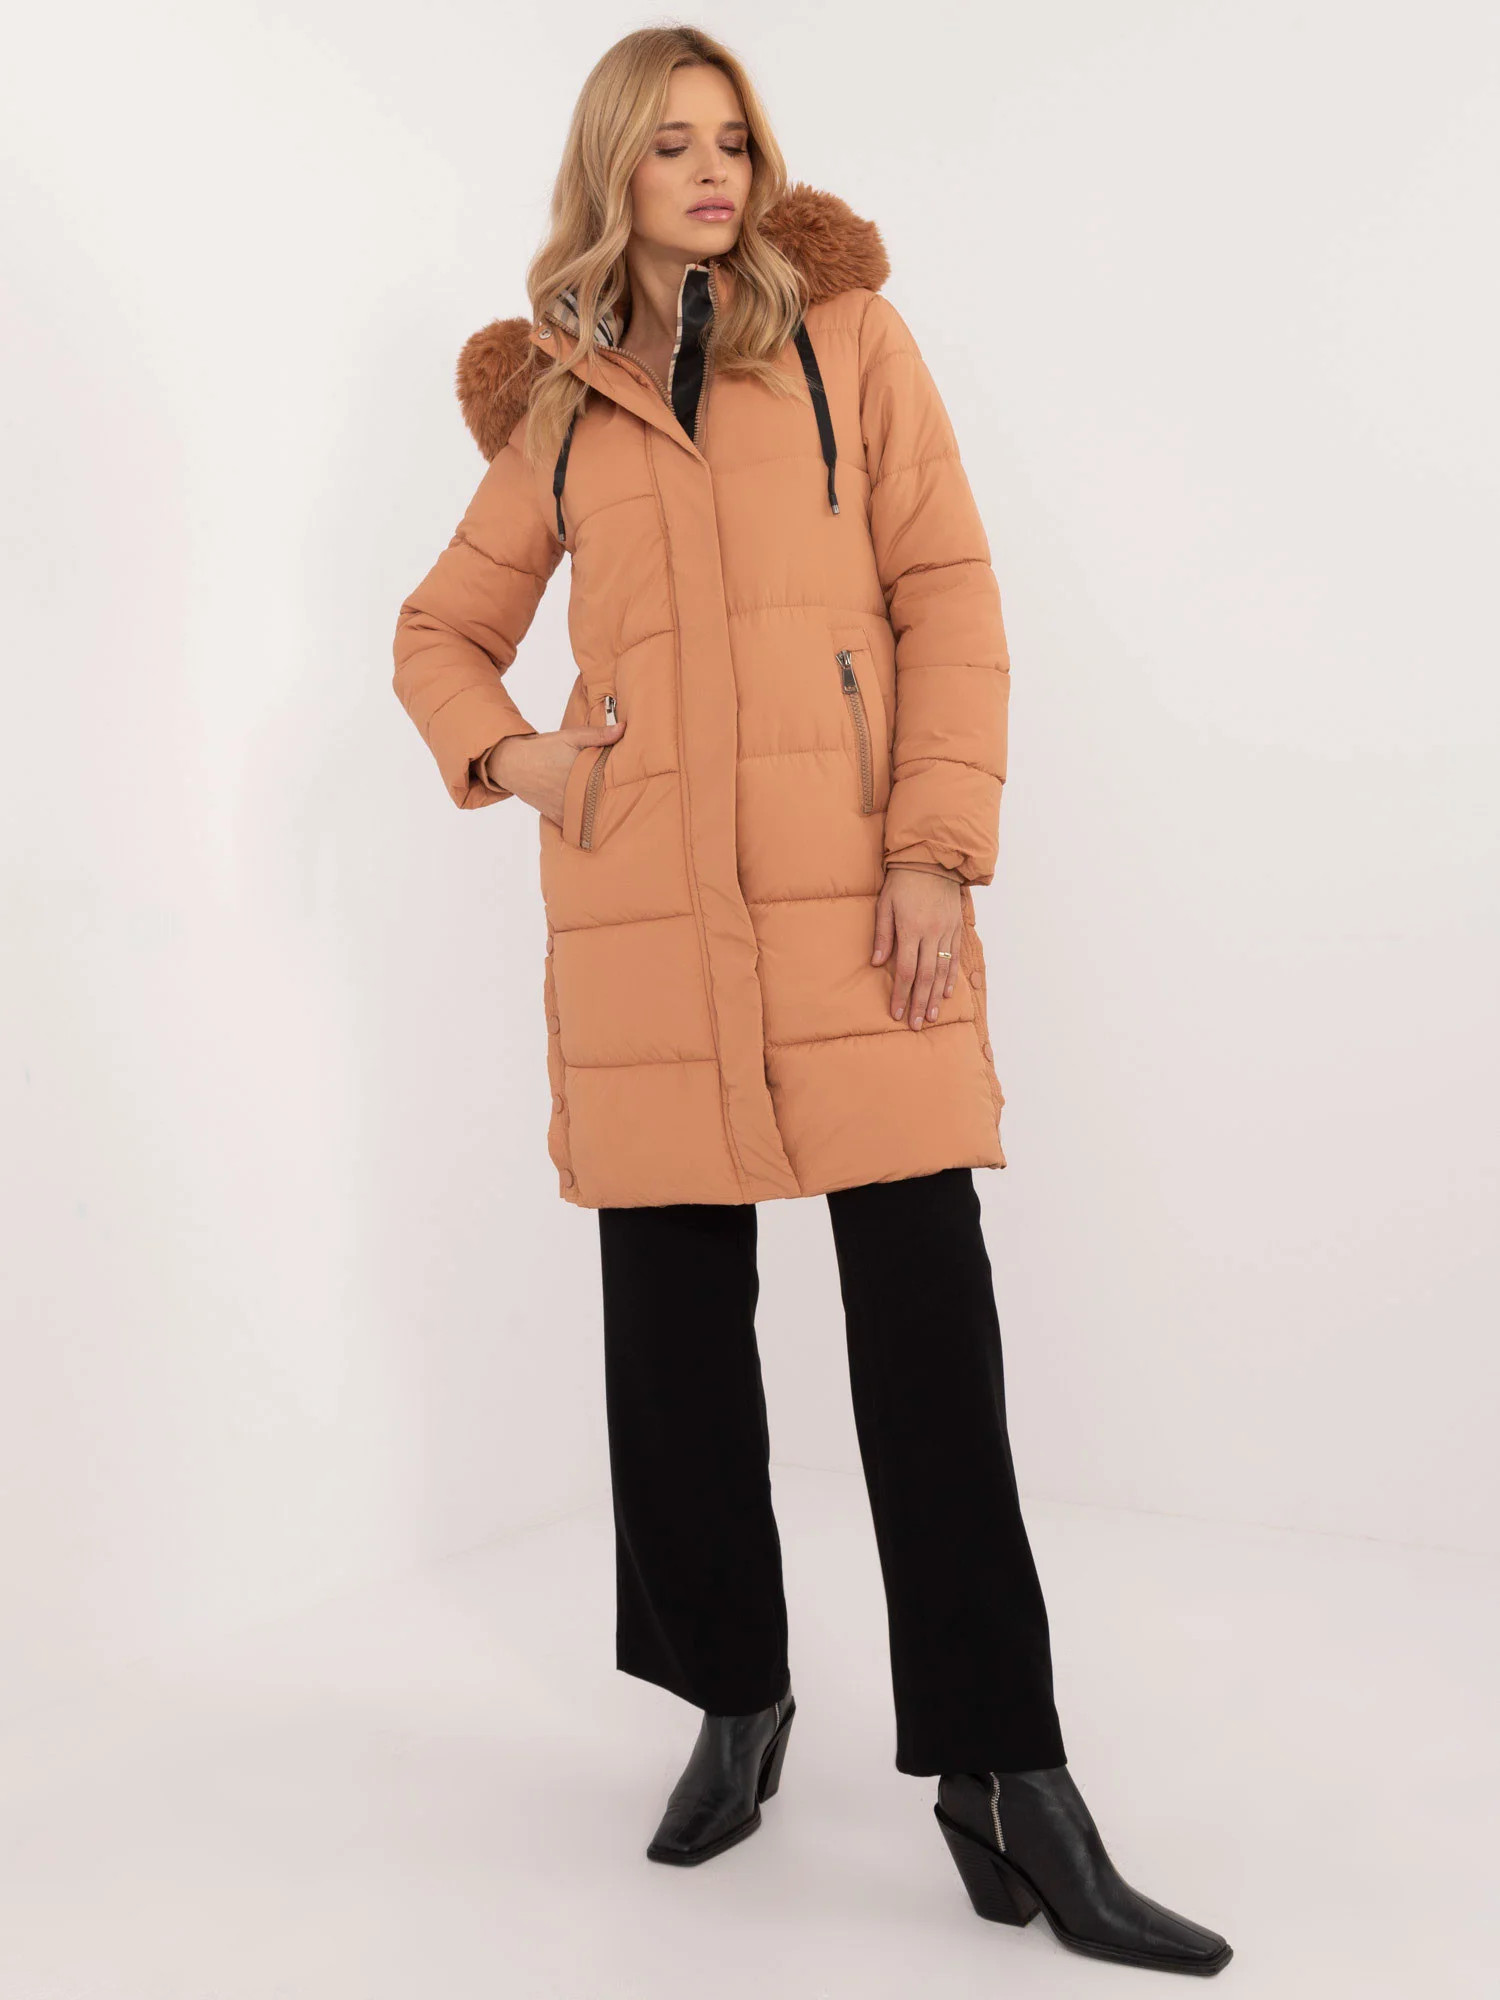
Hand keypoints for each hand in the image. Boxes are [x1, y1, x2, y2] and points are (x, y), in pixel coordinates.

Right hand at [488, 720, 626, 826]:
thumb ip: (598, 735)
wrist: (512, 763)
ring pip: (589, 817)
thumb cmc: (543, 748)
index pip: (610, 787)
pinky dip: (582, 823)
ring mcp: (564, 809)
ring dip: (598, 814)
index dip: (622, 788)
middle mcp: (574, 796)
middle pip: (602, 804)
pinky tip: (591, 819)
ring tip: (609, 810)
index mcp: (582, 776)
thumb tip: (623, 729)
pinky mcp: (555, 816)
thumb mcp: (571, 736)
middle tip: (625, 801)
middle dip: (612, 802)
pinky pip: (574, 826)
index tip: (632, 788)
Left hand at [872, 868, 962, 1028]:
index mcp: (911, 929)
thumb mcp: (885, 904)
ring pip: (943, 970)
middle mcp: (932, 933)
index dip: (901, 995)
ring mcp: (947, 931)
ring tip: (933, 1016)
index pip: (906, 971)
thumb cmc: (902, 882)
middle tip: (917, 1025)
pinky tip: (947, 992)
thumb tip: (877, 964)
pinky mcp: (957, 927)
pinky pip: (955, 957)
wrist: (933, 860)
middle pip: (926, 977)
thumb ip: (882, 935)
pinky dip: (951, 977)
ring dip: (937, 996)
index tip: (897, 1013)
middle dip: (920, 1003)